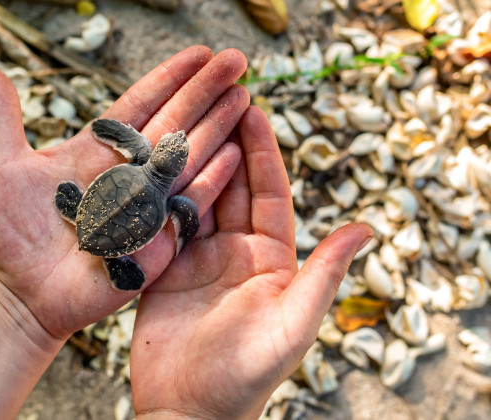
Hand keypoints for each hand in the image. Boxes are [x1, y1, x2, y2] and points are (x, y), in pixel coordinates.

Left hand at [0, 46, 248, 342]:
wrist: (25, 291)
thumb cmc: (13, 233)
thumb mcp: (4, 171)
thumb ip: (5, 121)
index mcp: (99, 151)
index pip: (141, 104)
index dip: (170, 78)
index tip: (199, 54)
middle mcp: (129, 172)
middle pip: (173, 123)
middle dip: (205, 91)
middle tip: (235, 60)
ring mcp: (147, 204)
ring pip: (188, 157)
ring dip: (217, 126)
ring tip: (243, 97)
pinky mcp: (157, 238)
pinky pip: (189, 205)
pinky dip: (212, 179)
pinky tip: (235, 152)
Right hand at [130, 107, 372, 418]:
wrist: (188, 410)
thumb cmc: (244, 375)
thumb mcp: (291, 324)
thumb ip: (325, 275)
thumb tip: (368, 227)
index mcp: (271, 259)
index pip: (269, 194)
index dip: (262, 152)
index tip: (253, 110)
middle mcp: (237, 253)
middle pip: (232, 187)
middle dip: (226, 143)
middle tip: (216, 100)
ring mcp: (198, 259)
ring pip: (197, 198)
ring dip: (192, 161)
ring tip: (183, 120)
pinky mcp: (164, 269)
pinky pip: (164, 222)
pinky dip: (159, 194)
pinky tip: (150, 164)